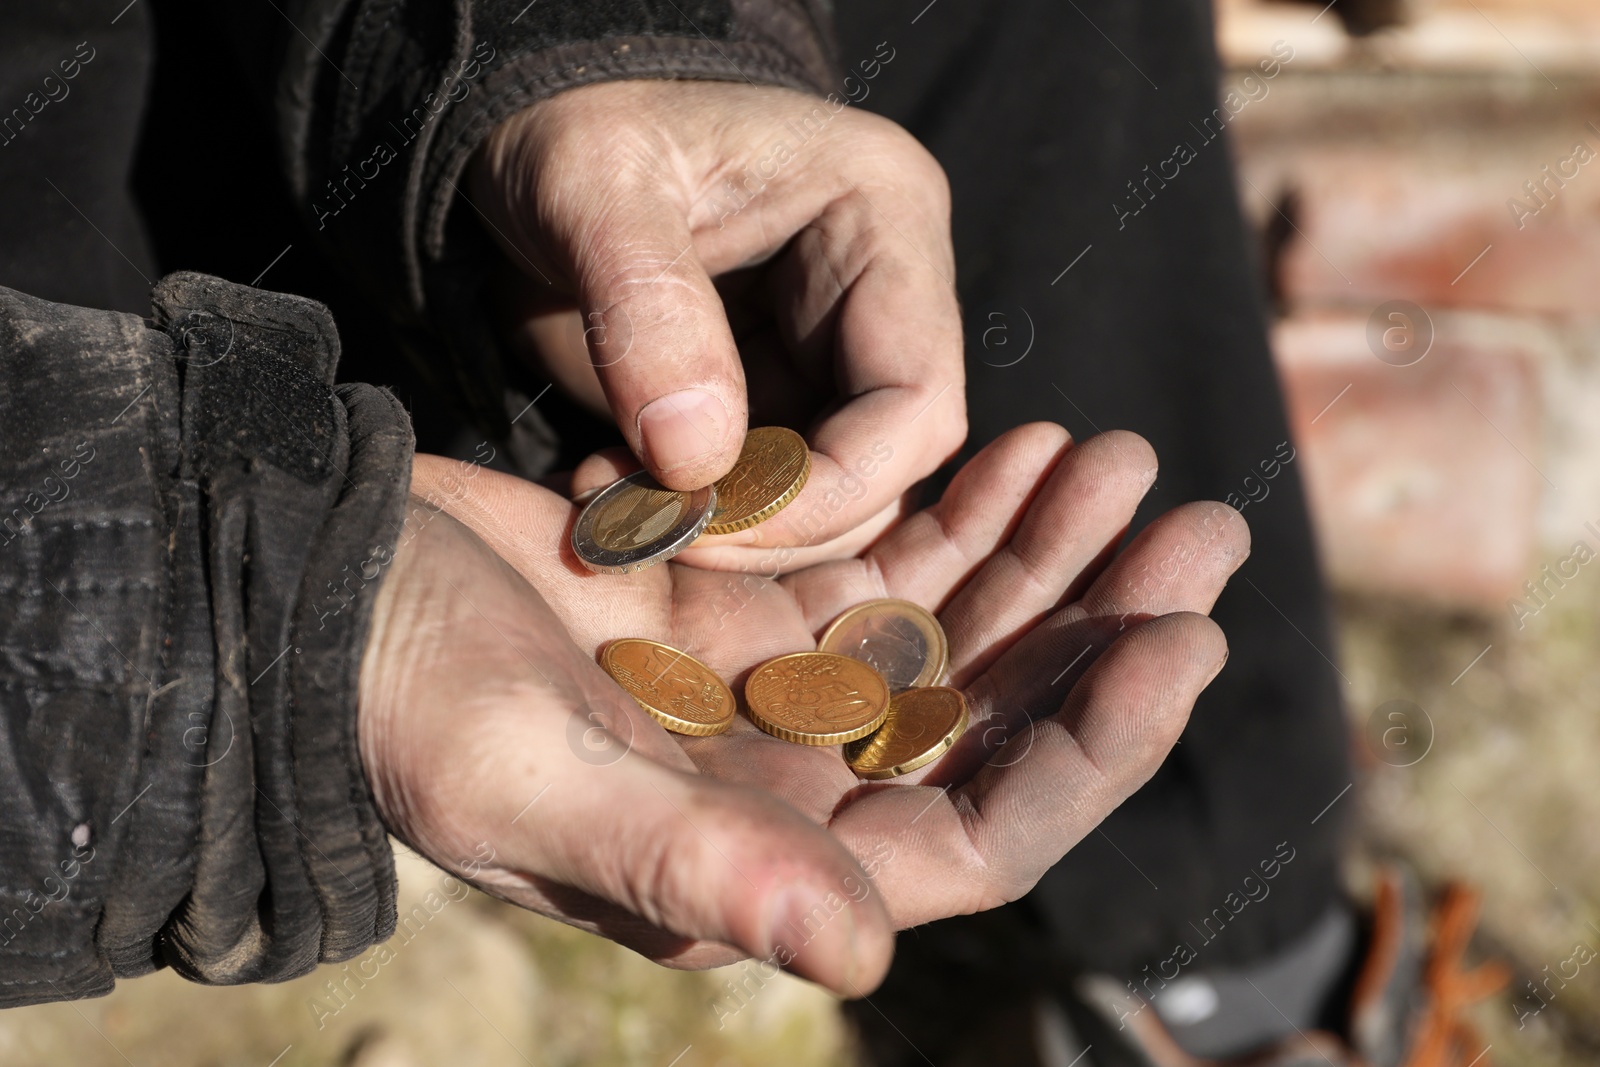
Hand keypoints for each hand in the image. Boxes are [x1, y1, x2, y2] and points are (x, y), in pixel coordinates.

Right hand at [407, 424, 1247, 947]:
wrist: (322, 588)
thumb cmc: (401, 697)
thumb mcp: (527, 779)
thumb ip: (689, 871)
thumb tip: (863, 955)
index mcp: (762, 865)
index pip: (978, 831)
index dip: (1092, 749)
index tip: (1179, 639)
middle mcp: (794, 788)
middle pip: (993, 720)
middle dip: (1101, 627)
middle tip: (1196, 524)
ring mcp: (781, 689)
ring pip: (958, 631)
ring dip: (1047, 552)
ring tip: (1125, 463)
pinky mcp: (755, 602)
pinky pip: (891, 559)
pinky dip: (958, 506)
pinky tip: (1019, 444)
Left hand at [469, 79, 964, 566]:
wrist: (531, 139)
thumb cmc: (571, 126)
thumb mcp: (590, 183)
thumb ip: (646, 306)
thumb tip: (697, 460)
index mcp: (883, 217)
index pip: (916, 398)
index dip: (831, 486)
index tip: (714, 521)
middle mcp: (882, 298)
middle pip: (887, 467)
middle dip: (775, 524)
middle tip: (652, 529)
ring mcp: (832, 357)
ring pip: (833, 500)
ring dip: (734, 534)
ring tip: (617, 508)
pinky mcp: (777, 401)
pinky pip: (768, 497)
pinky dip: (702, 521)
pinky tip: (618, 500)